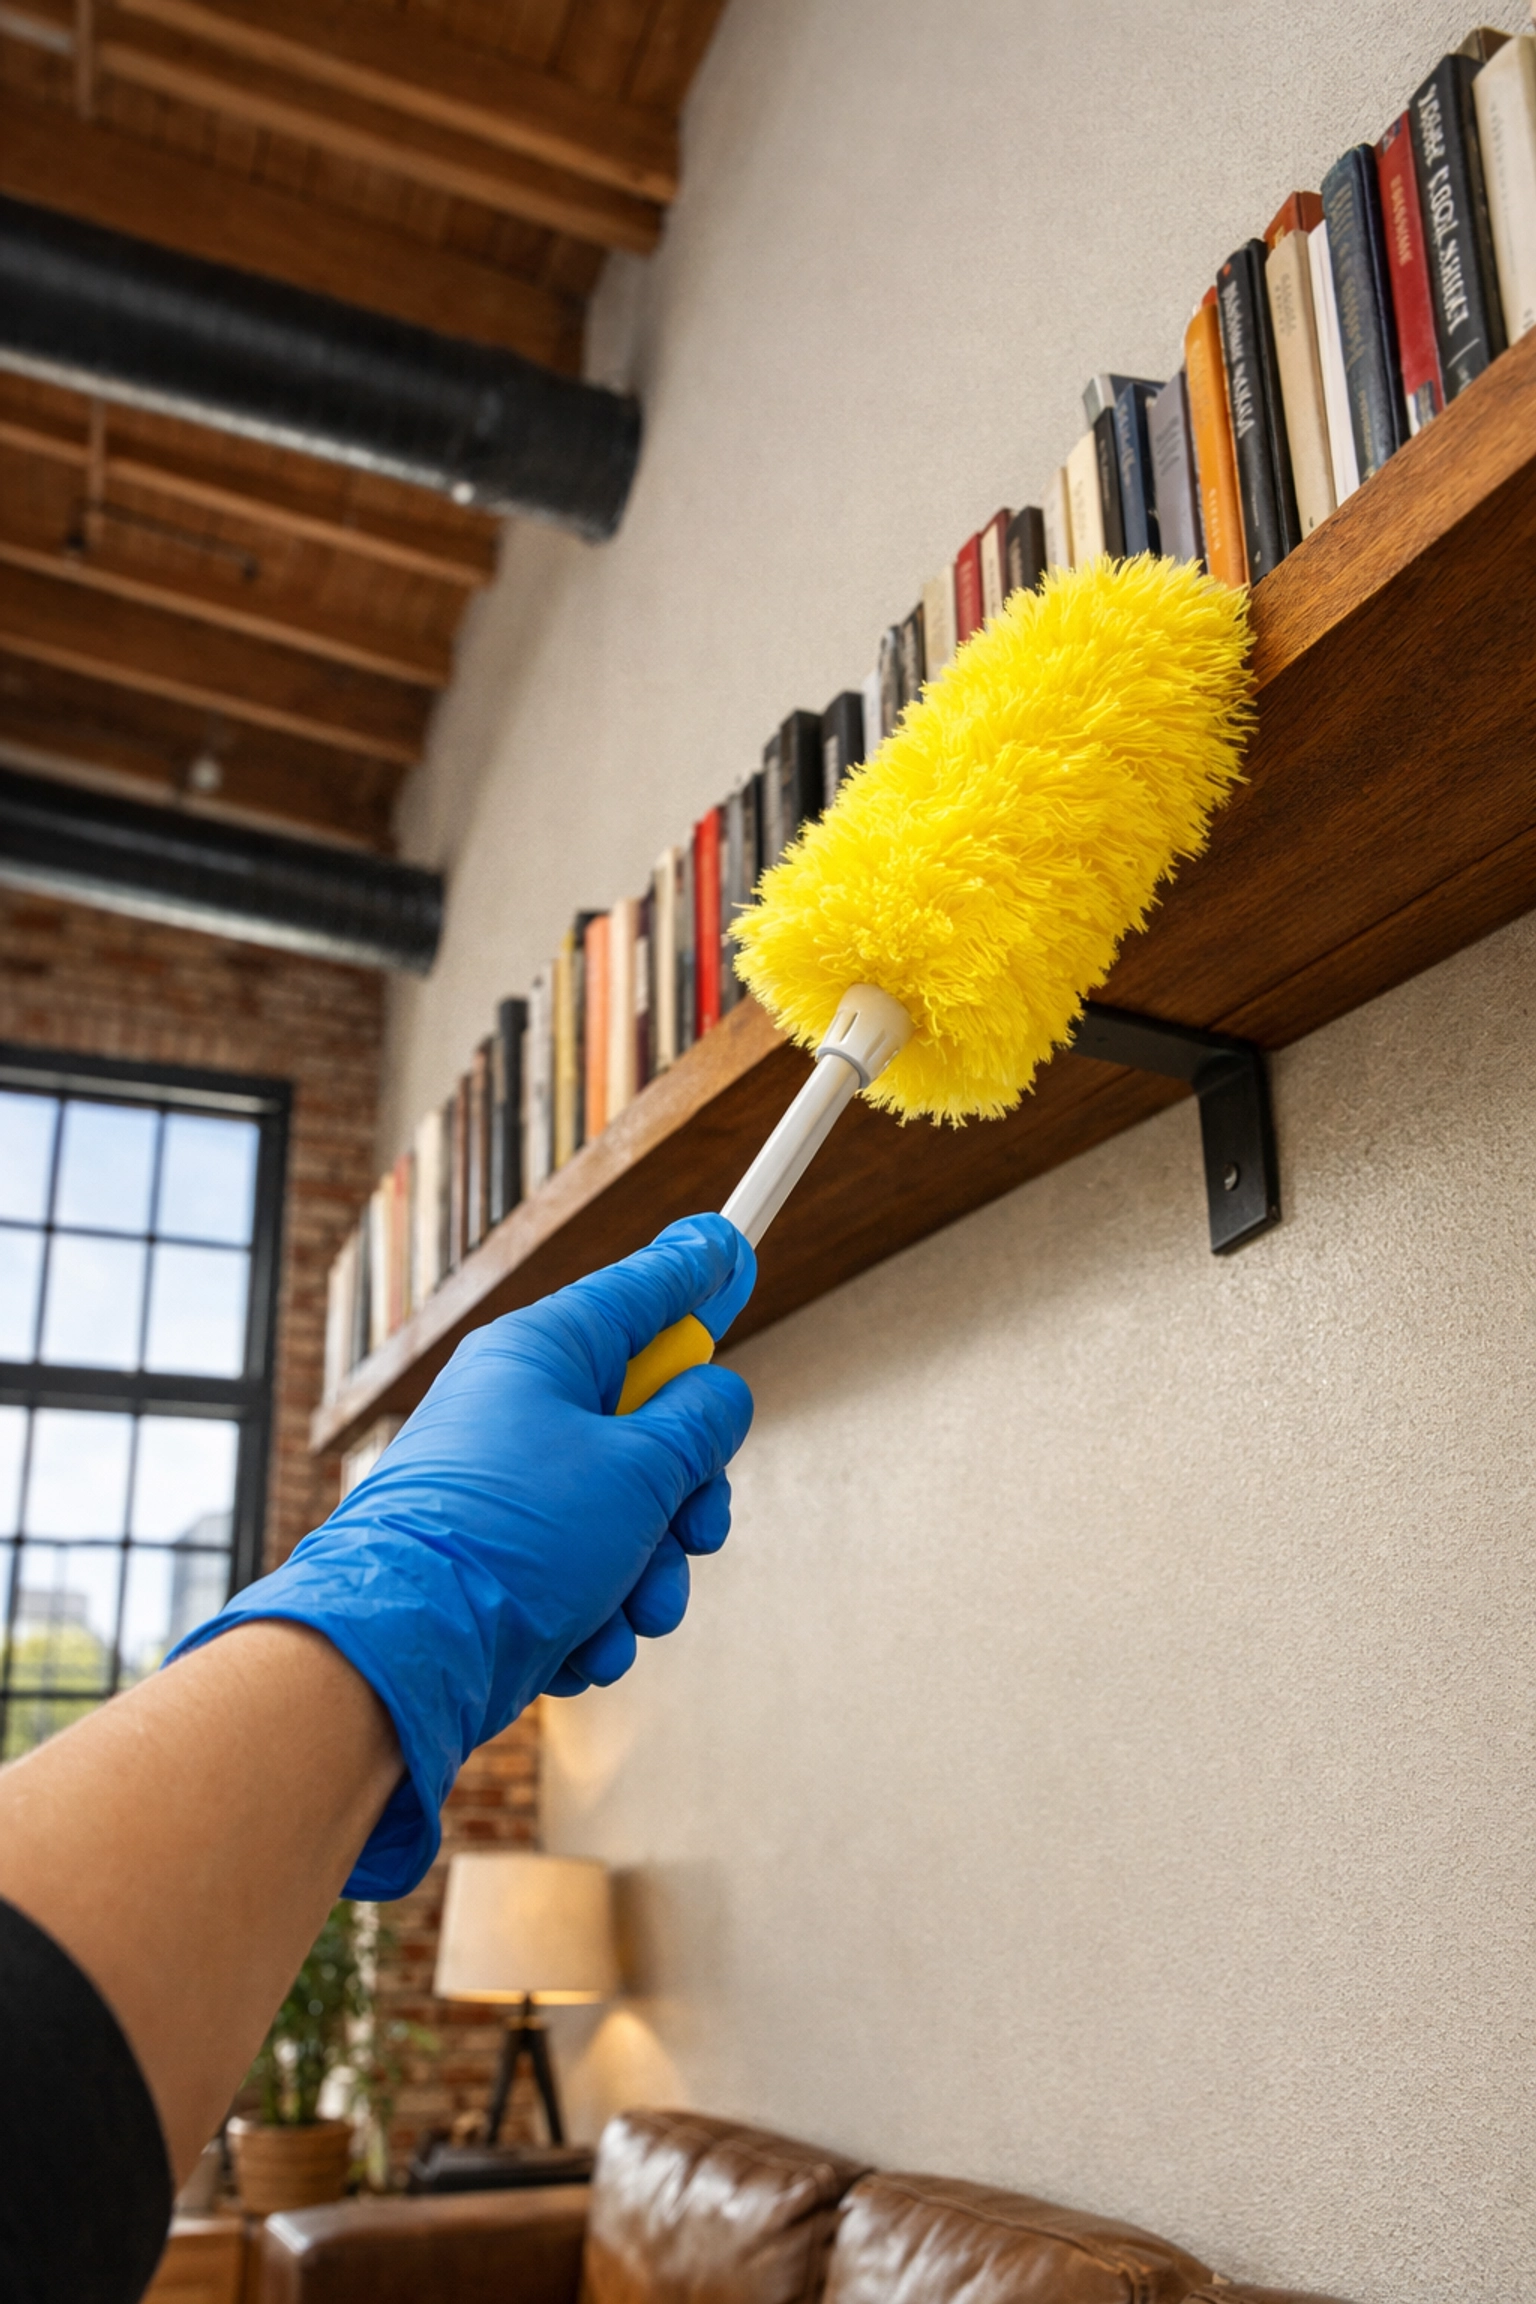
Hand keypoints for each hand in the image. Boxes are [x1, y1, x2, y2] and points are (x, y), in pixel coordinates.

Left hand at [166, 1216, 755, 1897]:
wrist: (400, 1655)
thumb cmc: (513, 1541)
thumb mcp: (638, 1469)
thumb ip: (697, 1423)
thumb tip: (717, 1392)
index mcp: (541, 1356)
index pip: (637, 1294)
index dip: (695, 1275)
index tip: (732, 1246)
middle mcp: (516, 1412)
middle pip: (645, 1423)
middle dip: (686, 1495)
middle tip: (700, 1531)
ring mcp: (506, 1491)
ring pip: (625, 1515)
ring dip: (649, 1572)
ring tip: (635, 1612)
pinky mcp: (498, 1564)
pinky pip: (581, 1574)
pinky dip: (597, 1613)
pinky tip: (583, 1644)